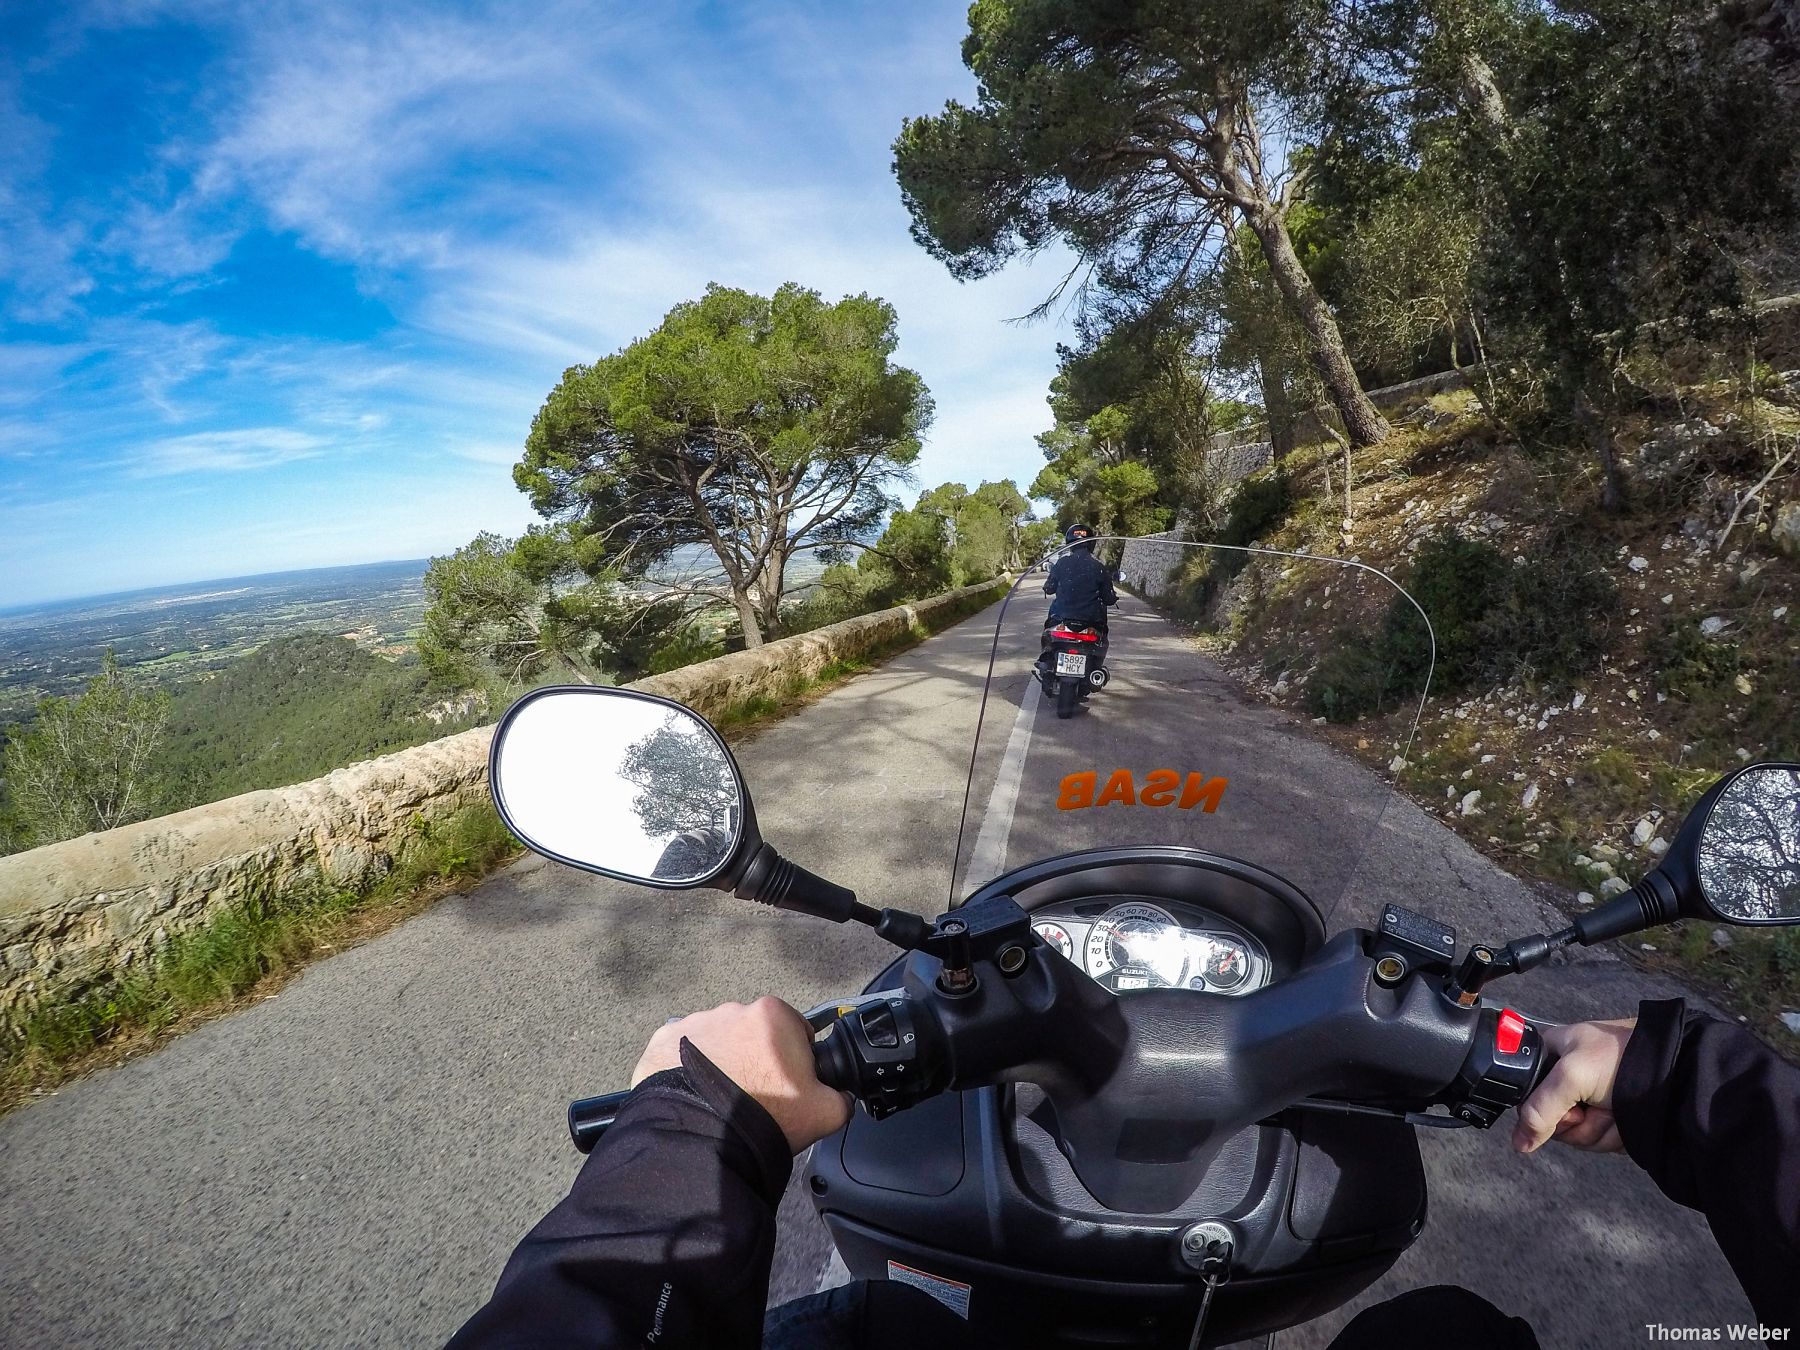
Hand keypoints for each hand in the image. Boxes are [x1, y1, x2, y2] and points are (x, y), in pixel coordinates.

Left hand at [631, 997, 851, 1153]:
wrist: (703, 1139)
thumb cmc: (767, 1116)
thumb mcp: (826, 1112)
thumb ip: (843, 1097)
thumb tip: (841, 1096)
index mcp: (774, 1014)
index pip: (795, 1031)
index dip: (795, 1060)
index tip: (788, 1086)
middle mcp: (732, 1008)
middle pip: (753, 1034)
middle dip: (755, 1058)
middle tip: (754, 1097)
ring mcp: (693, 1023)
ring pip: (716, 1043)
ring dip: (721, 1063)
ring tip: (720, 1101)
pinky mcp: (662, 1042)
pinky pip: (681, 1053)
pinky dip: (686, 1070)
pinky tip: (694, 1097)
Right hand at [1511, 1017, 1636, 1153]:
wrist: (1676, 1072)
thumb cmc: (1620, 1058)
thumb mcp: (1571, 1075)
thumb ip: (1539, 1109)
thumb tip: (1519, 1143)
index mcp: (1552, 1056)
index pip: (1526, 1093)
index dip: (1539, 1108)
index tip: (1562, 1106)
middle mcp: (1568, 1080)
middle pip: (1552, 1121)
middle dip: (1577, 1122)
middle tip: (1594, 1105)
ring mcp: (1591, 1103)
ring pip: (1577, 1137)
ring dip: (1598, 1129)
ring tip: (1615, 1109)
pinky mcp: (1611, 1122)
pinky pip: (1599, 1142)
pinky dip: (1613, 1135)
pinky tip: (1626, 1119)